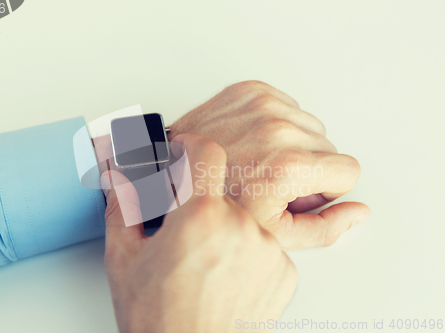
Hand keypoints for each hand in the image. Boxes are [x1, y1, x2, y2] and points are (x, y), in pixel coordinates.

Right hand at [102, 134, 296, 332]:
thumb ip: (123, 207)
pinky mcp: (284, 272)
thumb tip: (119, 179)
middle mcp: (242, 225)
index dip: (192, 147)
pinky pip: (263, 247)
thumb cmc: (159, 321)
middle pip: (221, 192)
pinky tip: (224, 278)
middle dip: (199, 205)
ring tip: (203, 264)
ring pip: (242, 220)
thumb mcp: (124, 259)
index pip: (206, 152)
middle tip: (182, 233)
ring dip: (224, 230)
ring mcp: (268, 249)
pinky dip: (245, 254)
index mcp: (201, 214)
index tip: (184, 154)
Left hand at [169, 80, 369, 249]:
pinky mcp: (252, 90)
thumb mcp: (273, 234)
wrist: (174, 167)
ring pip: (311, 127)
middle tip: (273, 179)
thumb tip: (358, 211)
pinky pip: (290, 107)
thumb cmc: (216, 201)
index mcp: (289, 165)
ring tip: (261, 159)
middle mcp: (280, 129)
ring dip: (294, 144)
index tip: (299, 192)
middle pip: (330, 148)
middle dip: (310, 167)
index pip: (349, 171)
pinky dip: (279, 124)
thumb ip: (324, 227)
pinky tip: (254, 141)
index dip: (326, 188)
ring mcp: (265, 105)